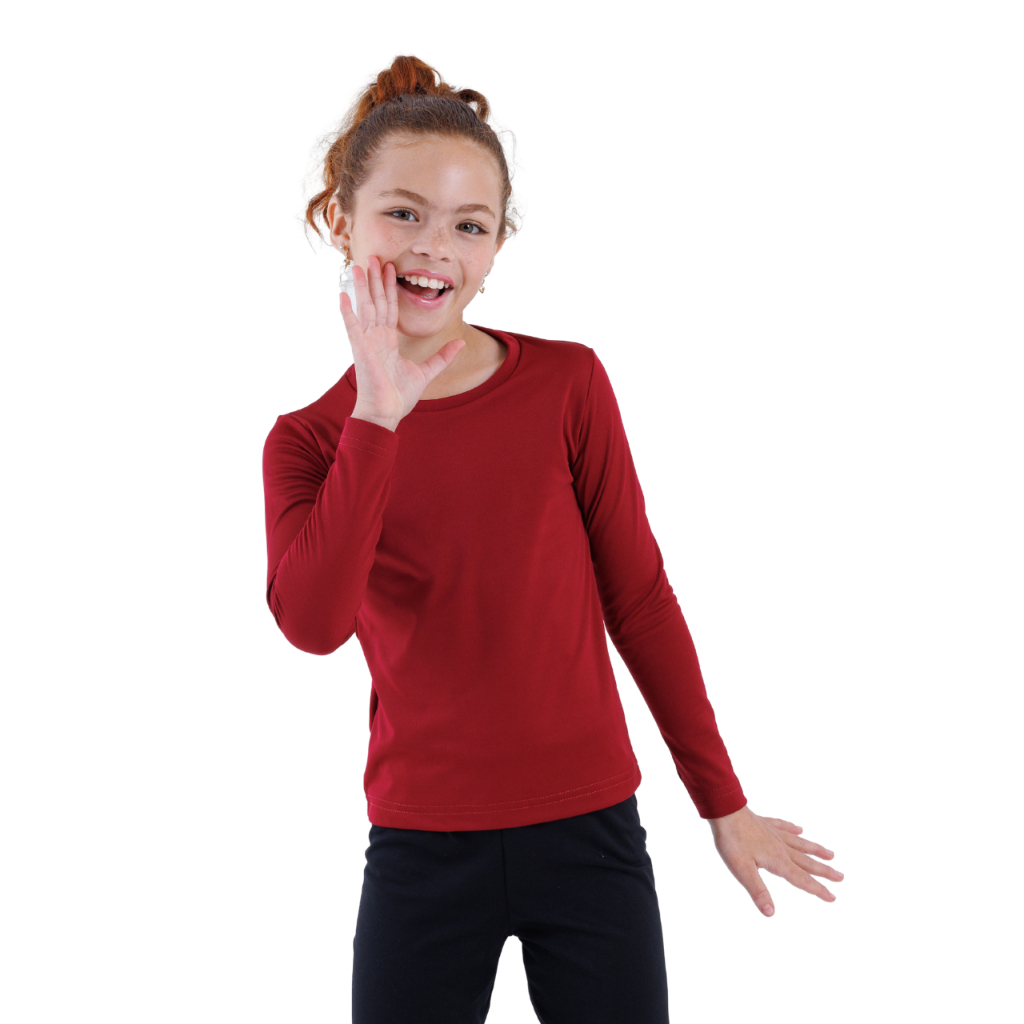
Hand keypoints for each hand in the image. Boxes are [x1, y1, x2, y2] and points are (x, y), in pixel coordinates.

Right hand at [340, 254, 465, 429]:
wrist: (387, 413)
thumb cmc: (399, 396)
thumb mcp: (427, 372)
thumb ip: (443, 357)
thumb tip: (461, 343)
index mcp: (389, 340)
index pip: (390, 308)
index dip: (390, 287)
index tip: (391, 267)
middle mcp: (376, 338)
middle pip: (377, 302)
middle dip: (376, 279)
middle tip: (374, 255)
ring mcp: (367, 342)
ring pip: (365, 308)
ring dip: (363, 287)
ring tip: (360, 265)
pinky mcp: (361, 350)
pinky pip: (353, 327)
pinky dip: (348, 312)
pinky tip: (343, 295)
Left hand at [707, 804, 842, 916]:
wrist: (724, 811)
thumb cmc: (732, 841)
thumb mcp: (742, 871)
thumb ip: (758, 891)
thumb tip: (771, 913)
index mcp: (777, 860)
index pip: (801, 879)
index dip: (817, 889)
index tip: (833, 897)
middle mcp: (780, 846)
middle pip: (806, 862)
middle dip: (824, 871)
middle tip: (841, 877)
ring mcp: (773, 833)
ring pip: (799, 843)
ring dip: (815, 850)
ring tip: (831, 854)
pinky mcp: (764, 823)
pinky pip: (783, 826)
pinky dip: (793, 828)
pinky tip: (799, 828)